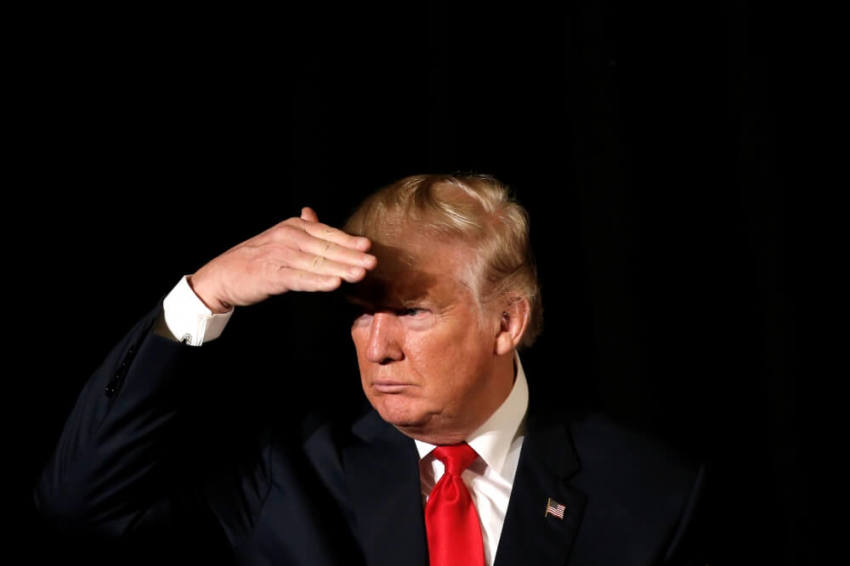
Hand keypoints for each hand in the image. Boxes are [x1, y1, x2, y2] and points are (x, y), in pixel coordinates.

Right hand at [189, 207, 375, 312]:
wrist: (222, 275)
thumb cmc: (255, 259)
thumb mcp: (279, 238)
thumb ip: (301, 228)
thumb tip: (313, 214)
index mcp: (293, 227)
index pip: (327, 233)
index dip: (348, 241)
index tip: (368, 247)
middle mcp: (288, 237)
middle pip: (326, 248)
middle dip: (351, 256)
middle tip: (372, 263)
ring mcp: (279, 255)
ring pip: (316, 263)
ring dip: (340, 269)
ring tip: (359, 274)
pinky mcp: (271, 274)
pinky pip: (299, 278)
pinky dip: (317, 281)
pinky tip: (333, 284)